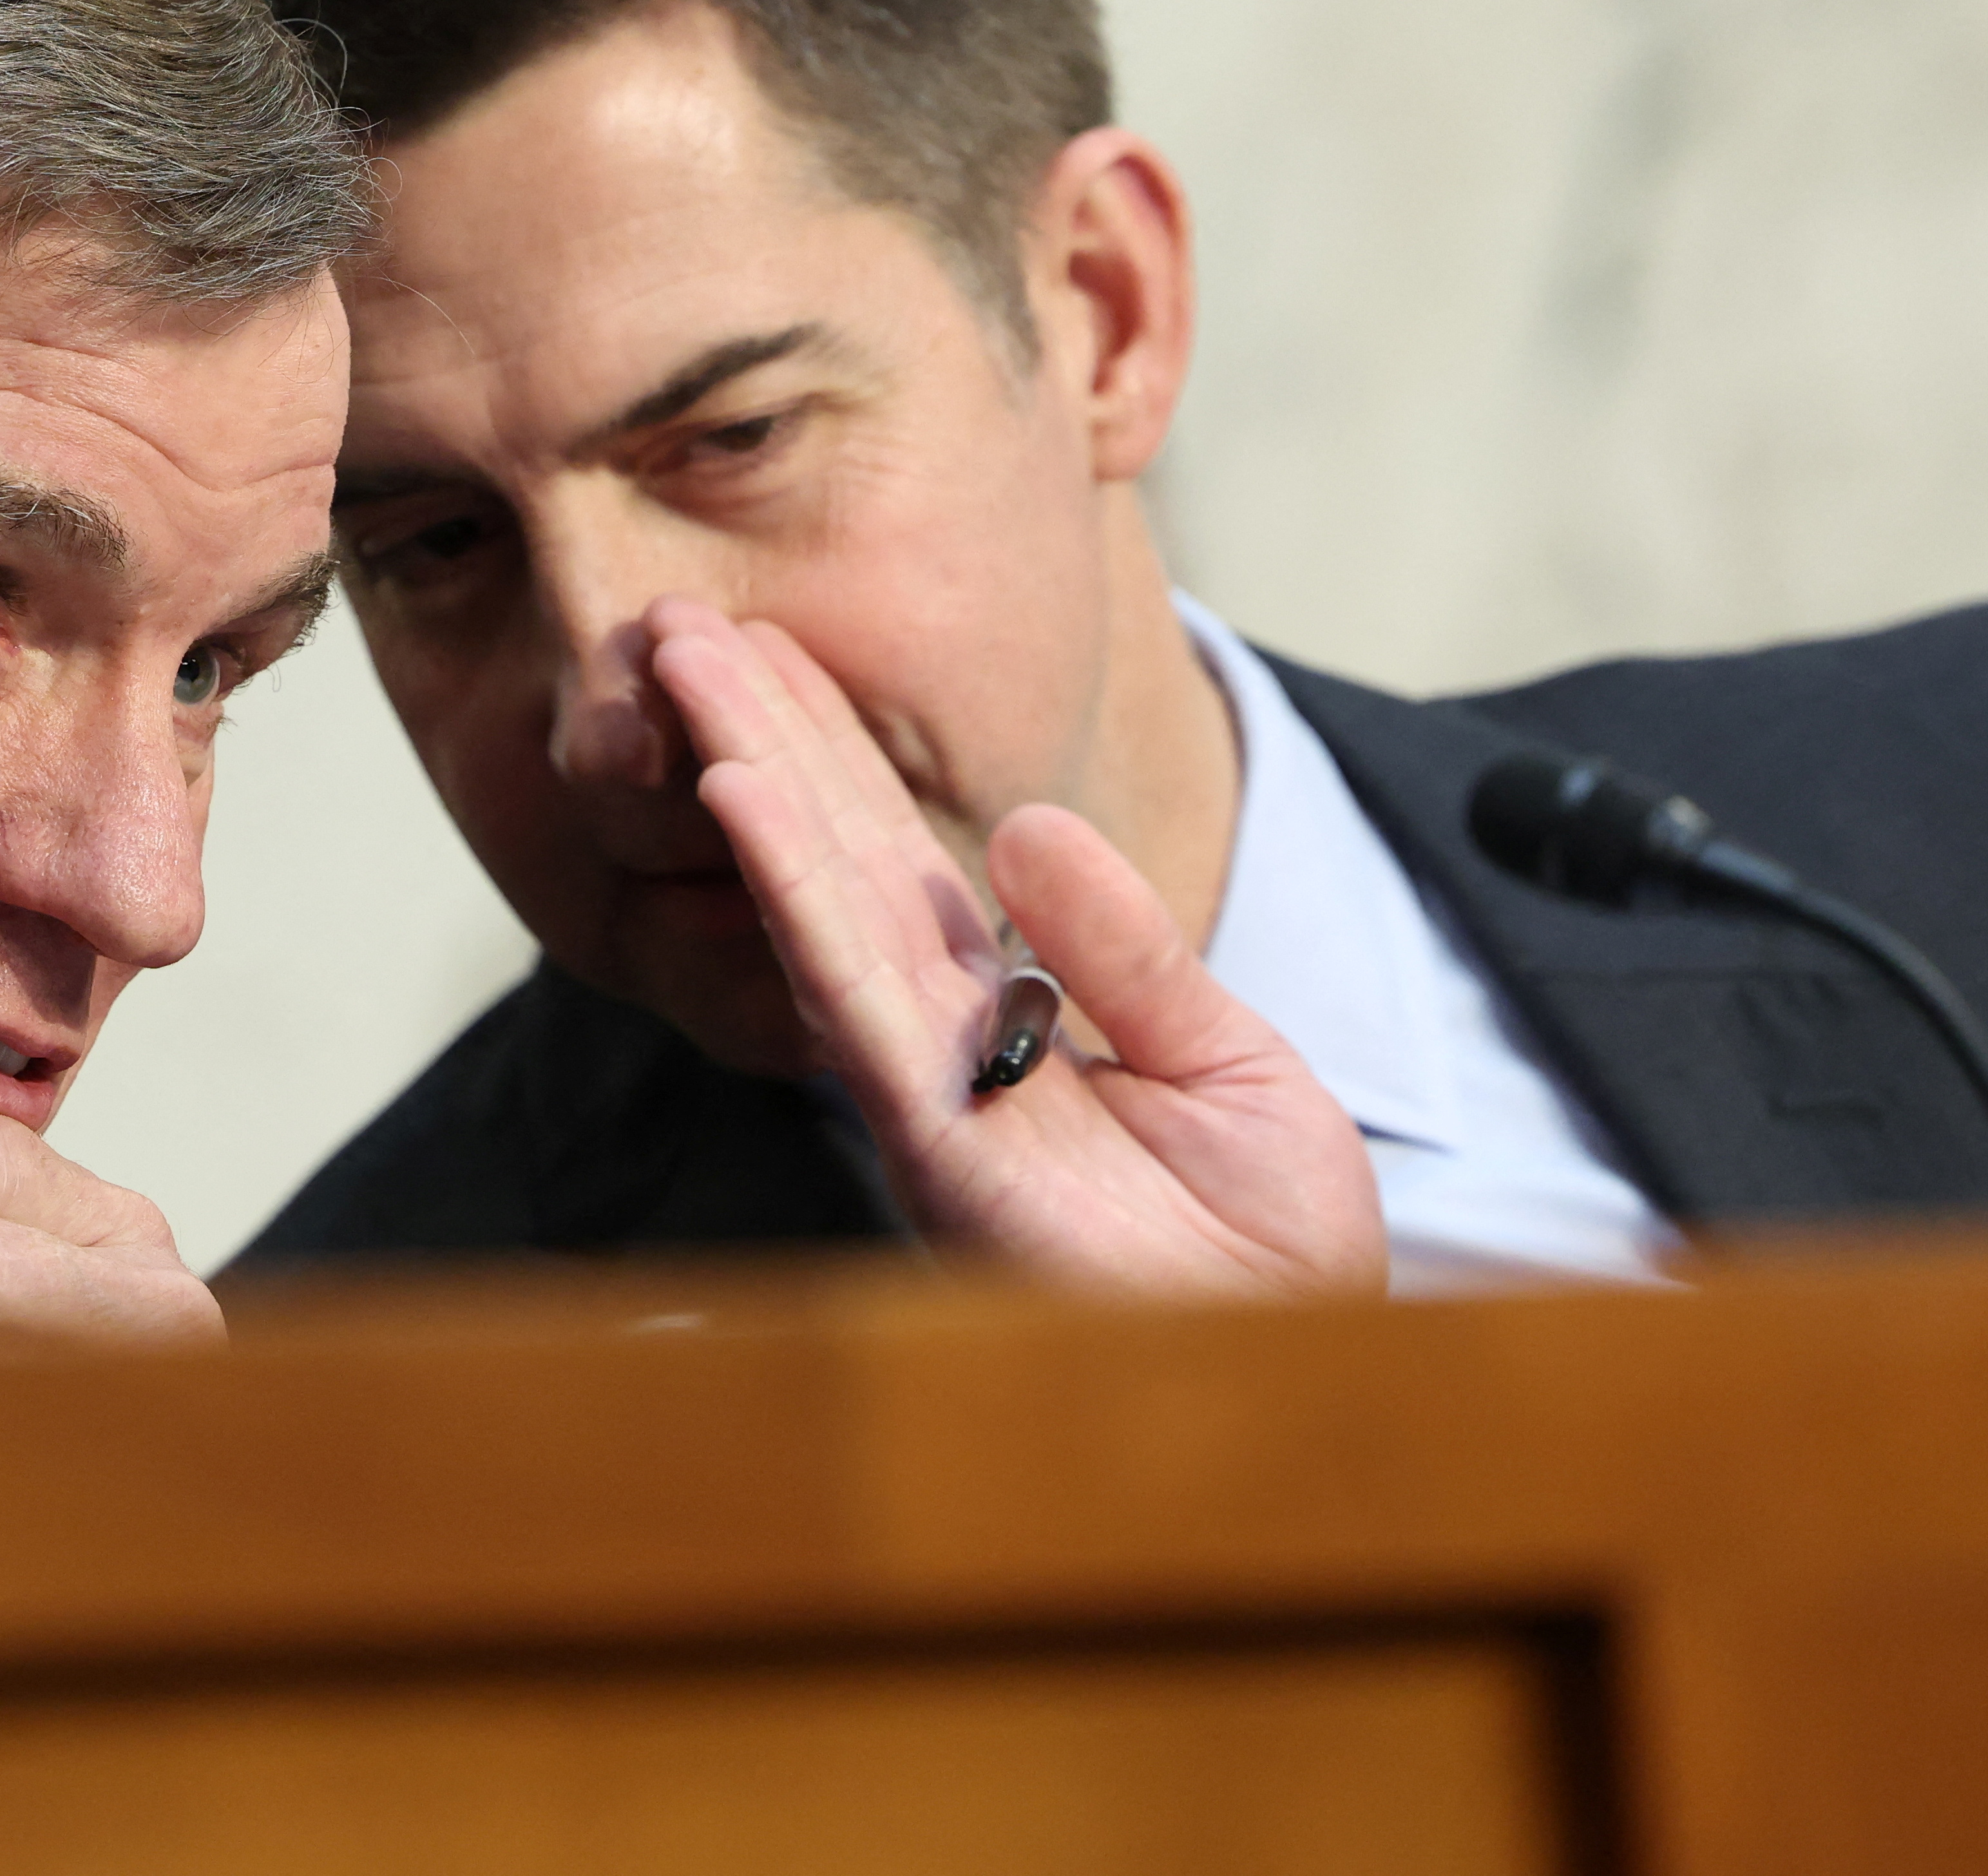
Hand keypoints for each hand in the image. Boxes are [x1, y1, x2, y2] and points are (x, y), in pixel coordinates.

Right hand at [642, 596, 1382, 1297]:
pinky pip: (852, 993)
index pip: (897, 854)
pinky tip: (748, 795)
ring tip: (690, 667)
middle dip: (761, 734)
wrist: (1307, 1368)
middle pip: (837, 856)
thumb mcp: (1231, 1058)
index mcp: (1004, 1015)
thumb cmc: (1268, 1245)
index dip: (830, 748)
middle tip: (680, 619)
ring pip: (819, 901)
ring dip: (751, 775)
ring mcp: (927, 1087)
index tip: (766, 646)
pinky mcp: (936, 1139)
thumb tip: (1021, 824)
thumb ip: (1128, 947)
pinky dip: (795, 889)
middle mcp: (941, 1041)